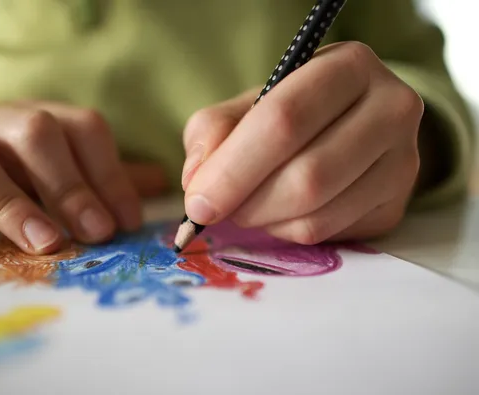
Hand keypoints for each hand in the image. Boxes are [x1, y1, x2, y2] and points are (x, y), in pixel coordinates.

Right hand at [0, 102, 166, 261]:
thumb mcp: (40, 164)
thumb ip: (93, 175)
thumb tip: (156, 183)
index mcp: (26, 120)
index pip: (79, 128)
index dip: (109, 172)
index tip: (128, 222)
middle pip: (31, 132)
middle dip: (69, 183)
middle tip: (98, 232)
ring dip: (9, 201)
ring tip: (43, 242)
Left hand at [182, 42, 422, 243]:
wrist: (348, 127)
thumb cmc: (291, 112)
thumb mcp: (246, 106)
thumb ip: (213, 132)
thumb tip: (197, 184)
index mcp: (348, 67)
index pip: (285, 120)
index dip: (234, 168)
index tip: (198, 202)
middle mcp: (390, 109)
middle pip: (307, 176)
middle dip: (247, 203)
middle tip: (215, 211)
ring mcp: (403, 162)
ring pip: (317, 213)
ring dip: (264, 221)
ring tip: (246, 206)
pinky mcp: (396, 205)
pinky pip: (328, 233)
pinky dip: (287, 231)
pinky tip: (278, 213)